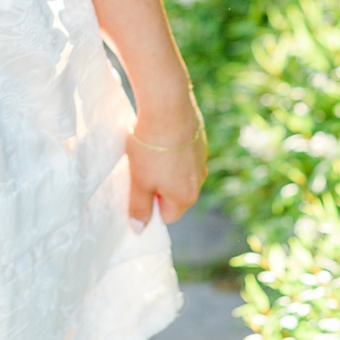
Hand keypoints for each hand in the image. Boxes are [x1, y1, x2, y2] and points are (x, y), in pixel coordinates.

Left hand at [126, 89, 206, 228]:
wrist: (168, 110)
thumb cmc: (151, 149)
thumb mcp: (139, 181)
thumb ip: (139, 207)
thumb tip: (138, 230)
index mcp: (186, 196)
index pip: (167, 215)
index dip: (150, 205)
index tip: (137, 189)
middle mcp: (199, 182)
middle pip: (174, 195)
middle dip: (156, 186)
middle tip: (139, 170)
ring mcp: (202, 161)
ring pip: (179, 174)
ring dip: (163, 168)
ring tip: (147, 152)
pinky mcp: (199, 142)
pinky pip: (182, 155)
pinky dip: (170, 151)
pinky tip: (158, 139)